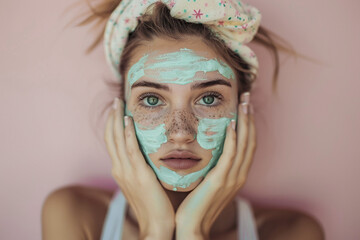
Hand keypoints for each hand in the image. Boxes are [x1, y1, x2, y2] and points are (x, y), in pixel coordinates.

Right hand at [104, 97, 174, 239]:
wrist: (157, 227)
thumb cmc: (154, 205)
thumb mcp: (145, 182)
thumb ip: (143, 167)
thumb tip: (149, 154)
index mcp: (121, 170)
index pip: (113, 142)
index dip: (113, 124)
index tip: (117, 109)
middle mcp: (120, 169)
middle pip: (111, 138)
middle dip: (112, 117)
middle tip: (116, 100)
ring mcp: (127, 172)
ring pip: (118, 140)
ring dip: (117, 120)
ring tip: (119, 103)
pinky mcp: (139, 175)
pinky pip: (131, 150)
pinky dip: (128, 134)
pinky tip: (129, 120)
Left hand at [175, 100, 255, 239]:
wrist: (191, 228)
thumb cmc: (195, 205)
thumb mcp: (207, 183)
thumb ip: (211, 167)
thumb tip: (206, 151)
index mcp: (235, 175)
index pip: (247, 145)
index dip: (248, 124)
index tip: (244, 106)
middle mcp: (238, 175)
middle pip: (250, 141)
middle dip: (250, 118)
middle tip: (247, 97)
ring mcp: (231, 179)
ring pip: (244, 145)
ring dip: (245, 122)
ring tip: (244, 102)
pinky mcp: (220, 182)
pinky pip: (230, 157)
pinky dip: (233, 139)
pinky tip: (232, 124)